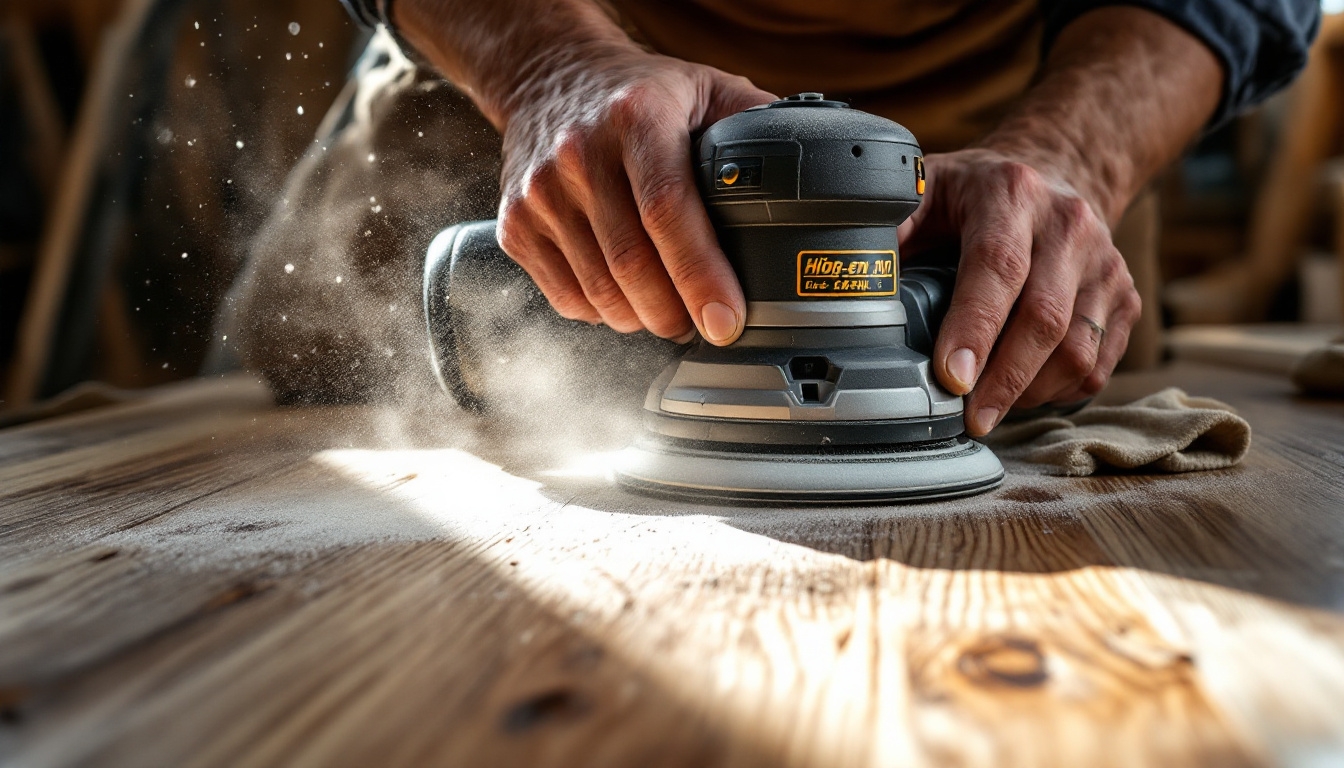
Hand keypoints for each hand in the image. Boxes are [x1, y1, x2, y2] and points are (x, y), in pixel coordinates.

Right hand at [495, 43, 774, 342]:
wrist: (548, 73)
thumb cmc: (637, 90)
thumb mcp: (705, 86)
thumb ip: (759, 125)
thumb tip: (813, 175)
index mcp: (637, 118)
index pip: (668, 211)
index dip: (701, 275)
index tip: (726, 319)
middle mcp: (579, 153)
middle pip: (633, 267)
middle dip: (677, 314)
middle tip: (706, 322)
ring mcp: (540, 193)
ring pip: (600, 293)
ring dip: (643, 319)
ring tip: (670, 313)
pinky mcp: (516, 224)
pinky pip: (567, 298)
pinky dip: (604, 314)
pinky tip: (626, 296)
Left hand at [898, 149, 1141, 436]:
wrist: (1057, 171)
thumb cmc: (975, 193)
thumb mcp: (925, 187)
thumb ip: (889, 226)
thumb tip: (851, 277)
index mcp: (1010, 193)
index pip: (998, 266)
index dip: (974, 327)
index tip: (951, 377)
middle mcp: (1068, 224)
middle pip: (1044, 317)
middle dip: (1003, 380)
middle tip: (968, 419)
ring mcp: (1105, 262)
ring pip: (1078, 348)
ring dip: (1030, 392)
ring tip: (989, 410)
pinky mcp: (1125, 296)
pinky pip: (1100, 363)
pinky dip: (1059, 391)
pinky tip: (1023, 394)